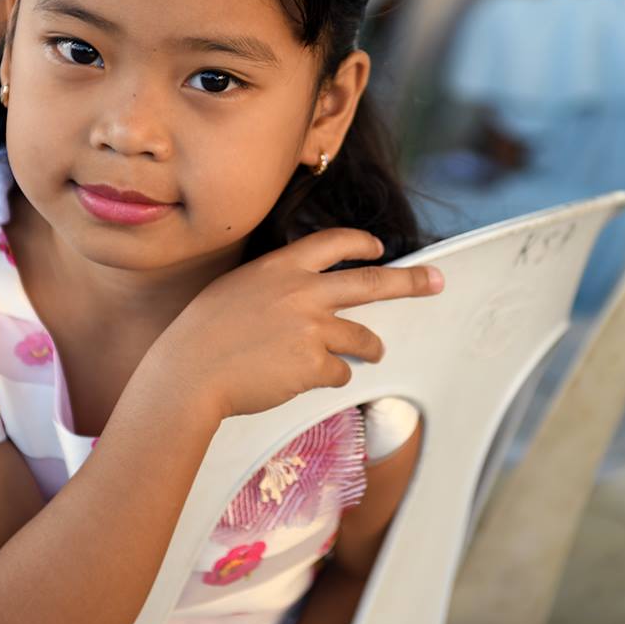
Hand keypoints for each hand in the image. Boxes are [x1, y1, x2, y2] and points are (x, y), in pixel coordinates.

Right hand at [152, 229, 443, 419]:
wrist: (189, 372)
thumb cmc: (202, 334)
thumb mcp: (236, 288)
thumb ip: (274, 285)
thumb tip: (302, 294)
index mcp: (282, 267)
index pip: (334, 243)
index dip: (362, 244)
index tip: (379, 248)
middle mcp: (304, 291)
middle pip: (372, 283)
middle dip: (410, 281)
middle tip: (435, 282)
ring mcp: (312, 328)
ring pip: (364, 337)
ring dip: (372, 346)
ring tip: (375, 351)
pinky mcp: (314, 365)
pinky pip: (340, 373)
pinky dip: (332, 377)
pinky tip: (307, 379)